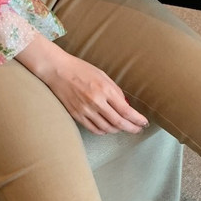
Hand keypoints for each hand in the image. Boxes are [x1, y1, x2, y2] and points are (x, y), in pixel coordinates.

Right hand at [16, 35, 148, 134]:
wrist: (57, 70)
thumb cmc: (81, 70)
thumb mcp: (103, 76)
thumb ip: (115, 91)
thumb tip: (126, 106)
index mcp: (105, 90)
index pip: (126, 111)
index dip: (137, 119)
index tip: (143, 122)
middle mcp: (96, 102)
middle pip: (119, 123)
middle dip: (131, 128)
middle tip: (137, 130)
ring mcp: (85, 110)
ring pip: (107, 128)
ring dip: (118, 130)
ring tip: (123, 127)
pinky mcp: (77, 115)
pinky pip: (94, 129)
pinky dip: (104, 131)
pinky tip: (108, 128)